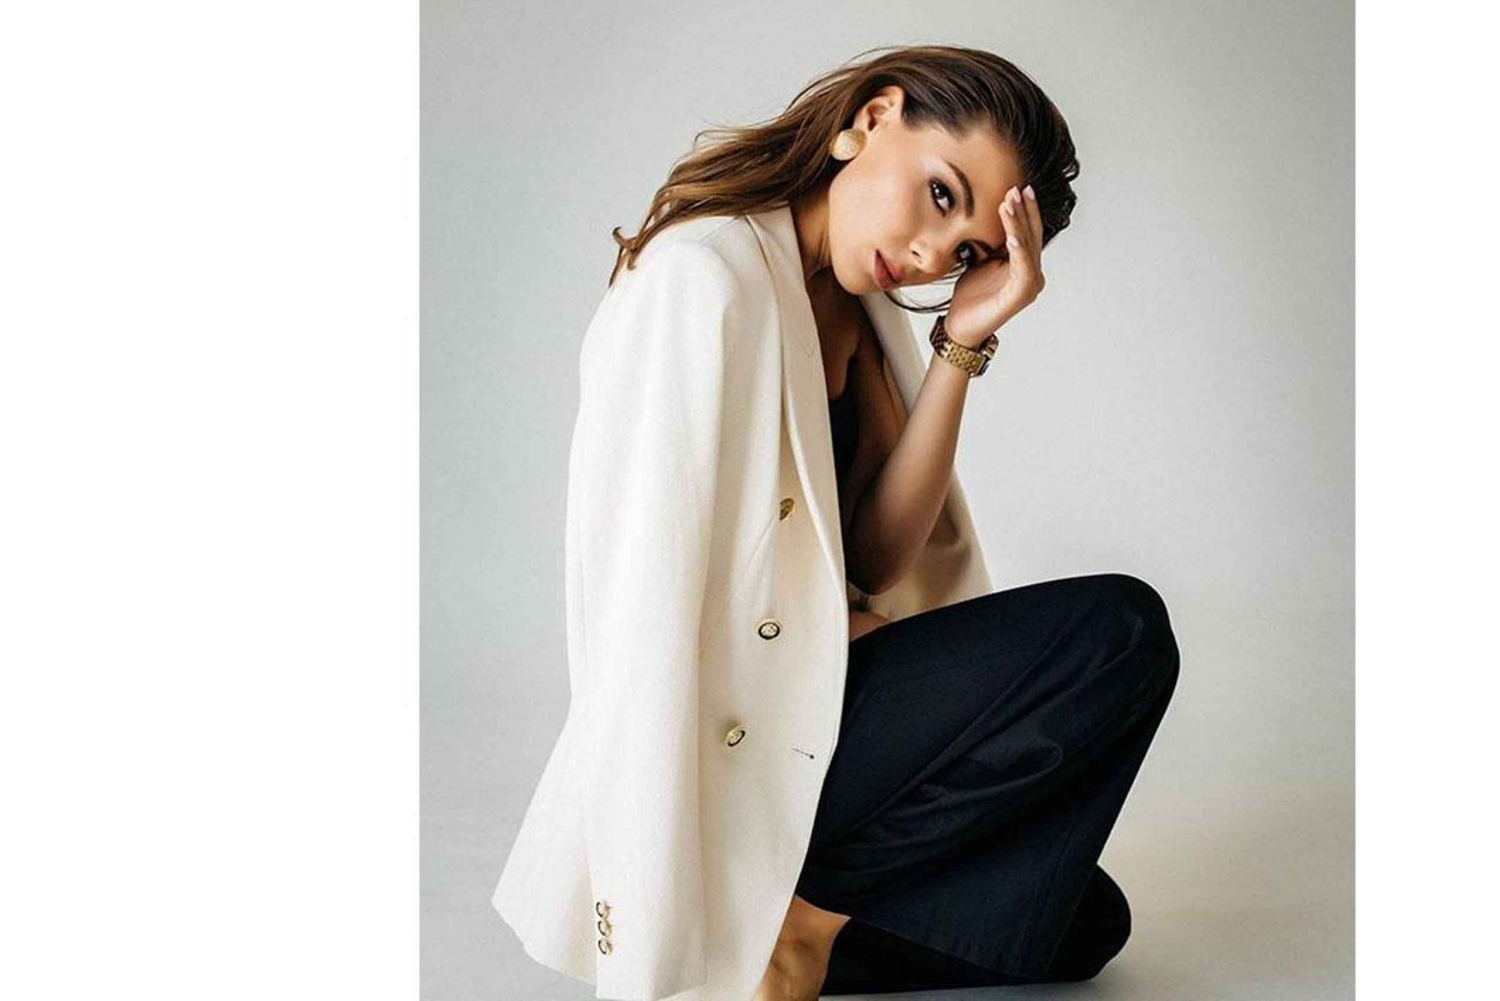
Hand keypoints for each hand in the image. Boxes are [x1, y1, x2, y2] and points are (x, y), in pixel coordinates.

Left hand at [944, 184, 1046, 346]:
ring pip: (1028, 248)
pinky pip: (1023, 268)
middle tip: (1016, 189)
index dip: (1025, 210)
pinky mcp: (1020, 296)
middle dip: (1024, 211)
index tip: (1018, 188)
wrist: (961, 325)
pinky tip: (1012, 237)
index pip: (1028, 232)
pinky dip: (1019, 251)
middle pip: (1032, 236)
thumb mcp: (981, 261)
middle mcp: (1031, 274)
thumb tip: (990, 218)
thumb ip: (992, 244)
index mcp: (1024, 266)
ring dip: (1019, 225)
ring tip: (1009, 205)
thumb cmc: (971, 296)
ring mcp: (1029, 286)